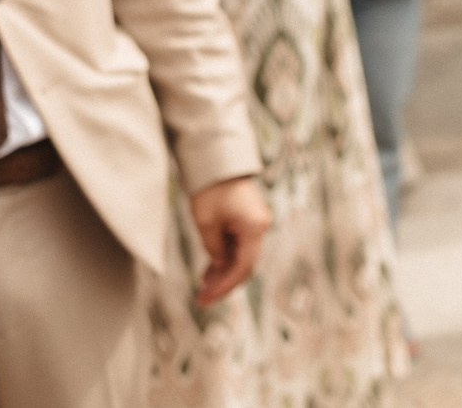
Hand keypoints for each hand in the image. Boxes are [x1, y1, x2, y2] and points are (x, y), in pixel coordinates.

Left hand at [187, 176, 271, 304]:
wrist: (217, 161)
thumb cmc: (210, 191)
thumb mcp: (206, 224)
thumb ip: (214, 249)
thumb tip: (220, 266)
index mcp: (254, 228)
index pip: (243, 268)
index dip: (224, 287)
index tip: (205, 299)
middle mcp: (260, 227)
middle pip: (245, 264)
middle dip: (224, 283)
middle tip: (201, 298)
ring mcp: (256, 222)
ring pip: (242, 256)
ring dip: (224, 272)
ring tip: (202, 284)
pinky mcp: (248, 219)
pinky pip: (239, 245)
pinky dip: (225, 258)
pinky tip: (210, 268)